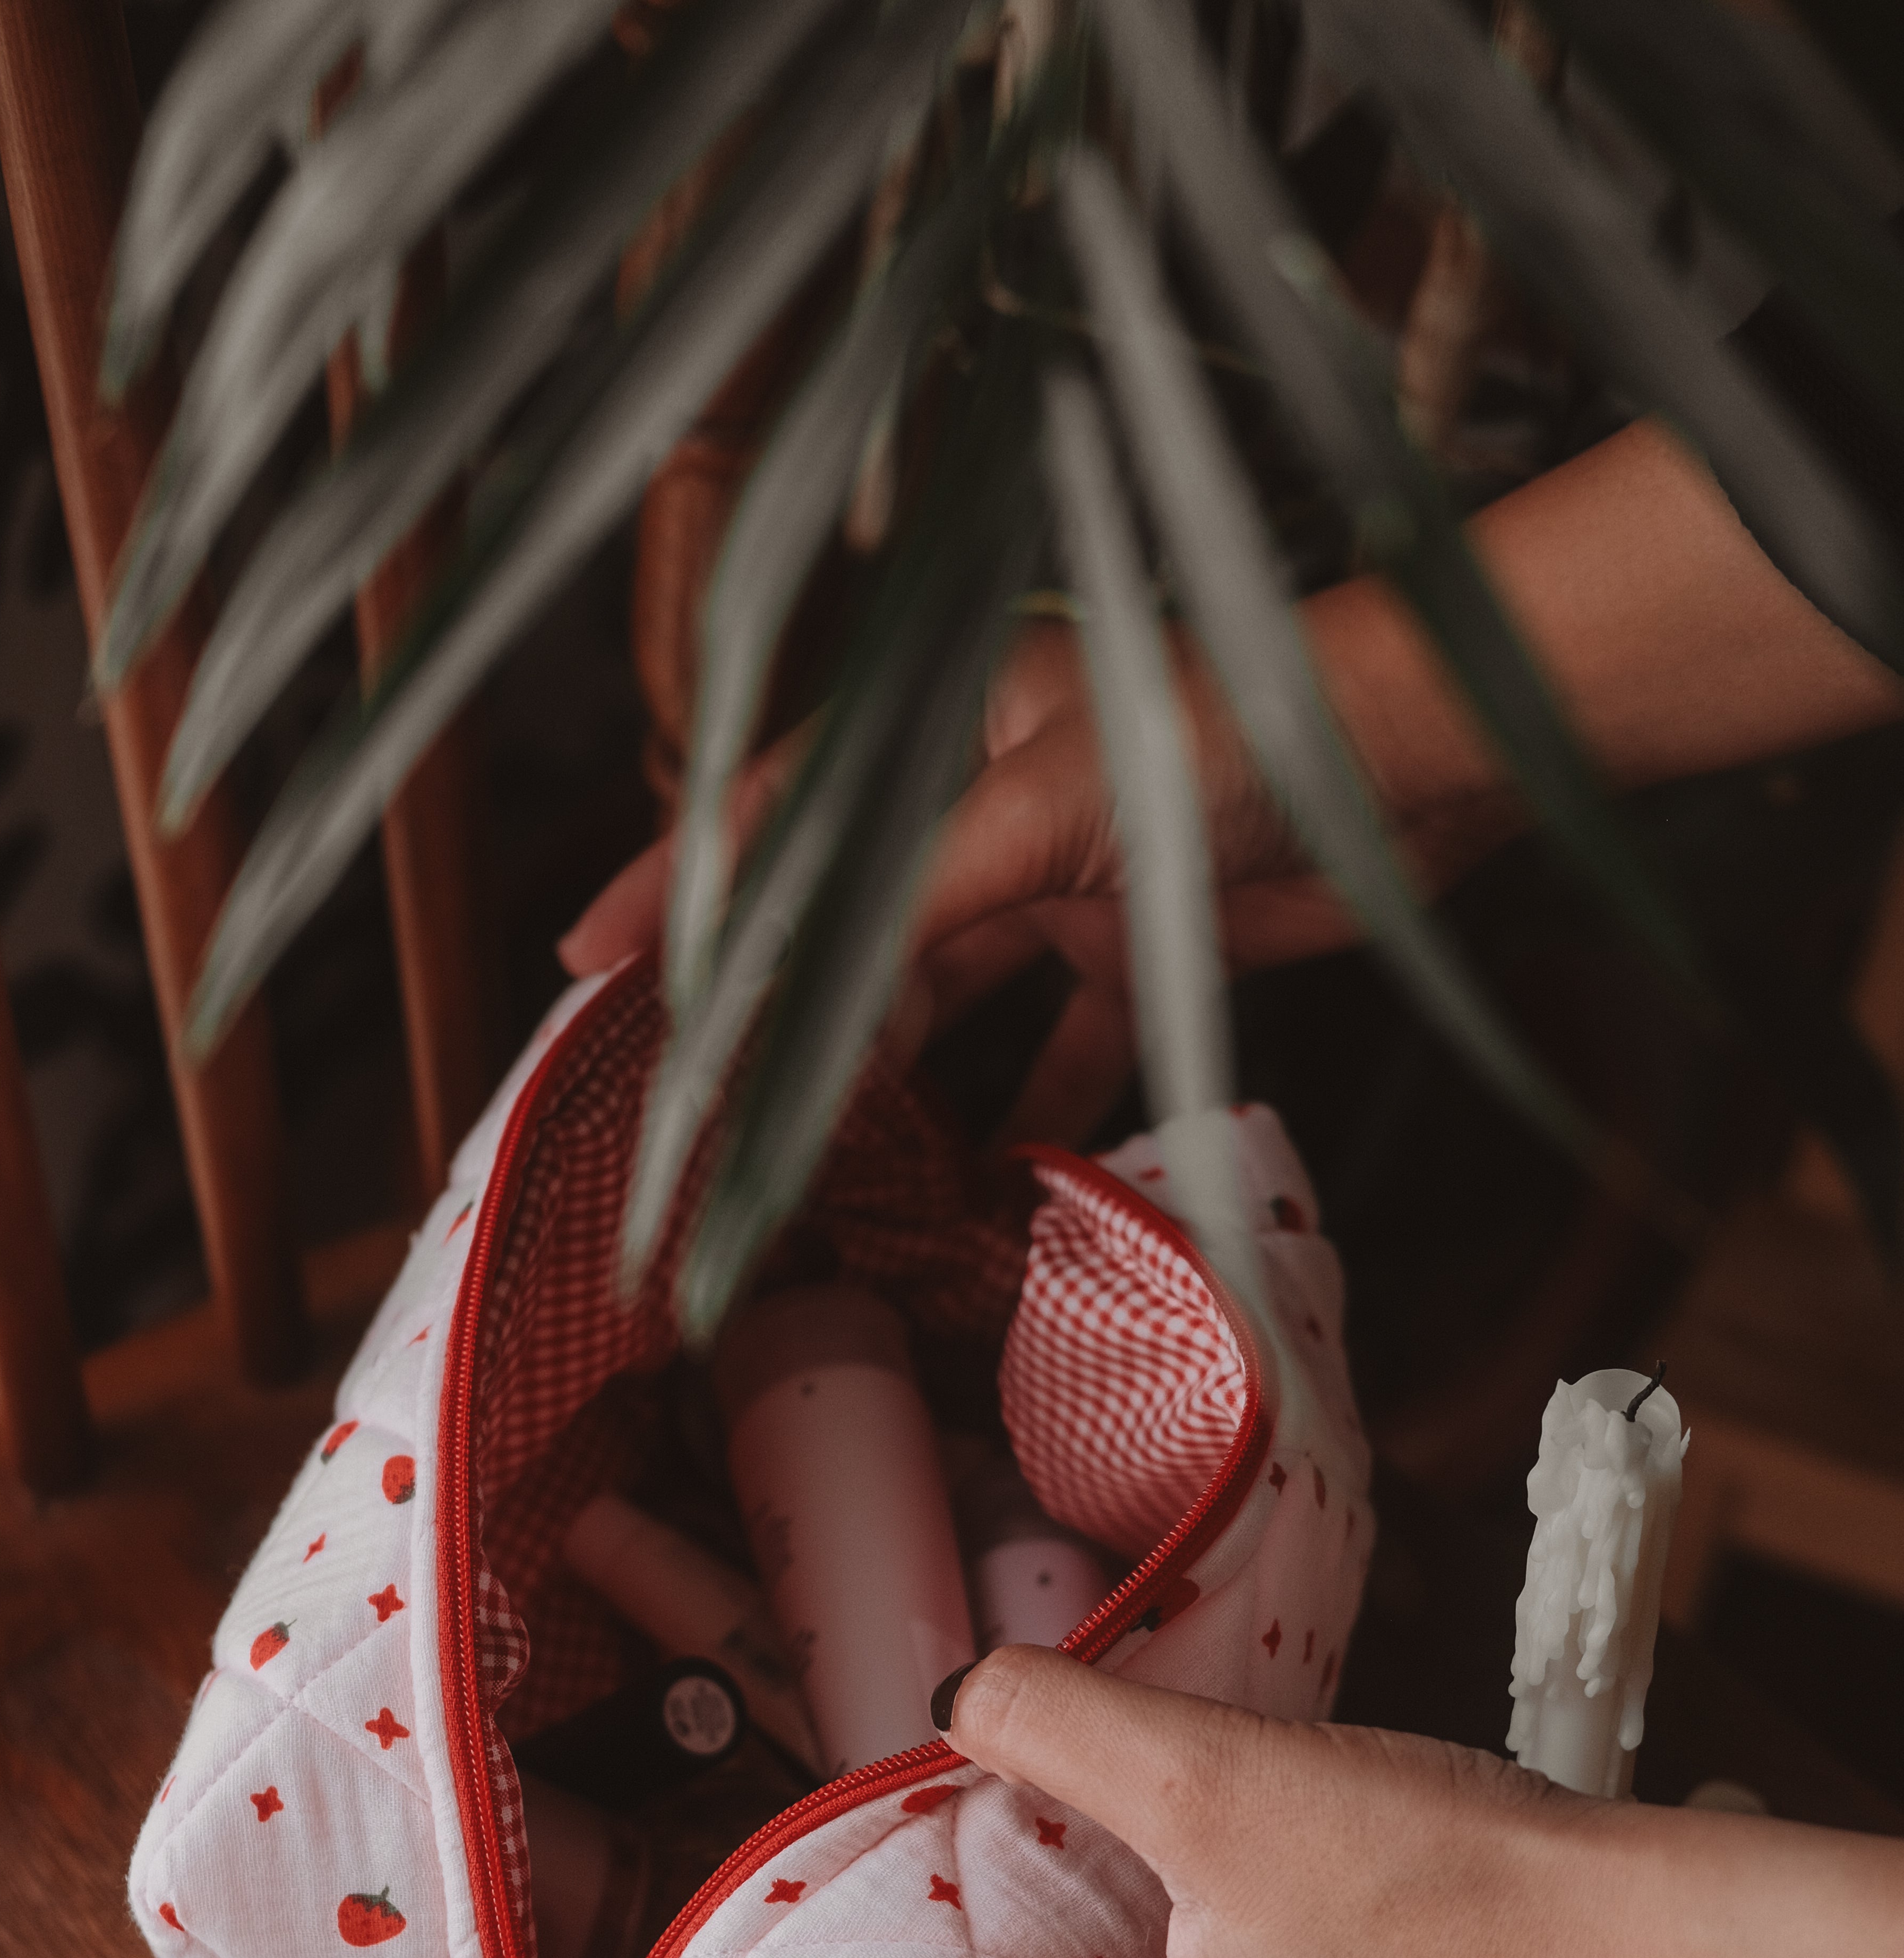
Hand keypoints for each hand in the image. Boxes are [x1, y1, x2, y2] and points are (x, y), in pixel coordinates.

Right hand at [559, 617, 1517, 1138]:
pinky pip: (1061, 1042)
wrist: (1414, 760)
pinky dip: (1030, 1110)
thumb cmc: (1226, 734)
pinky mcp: (1142, 941)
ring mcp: (1064, 874)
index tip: (587, 964)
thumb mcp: (1041, 810)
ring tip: (831, 1170)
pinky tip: (988, 1182)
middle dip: (791, 1023)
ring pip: (948, 996)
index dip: (678, 896)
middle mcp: (990, 797)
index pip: (776, 822)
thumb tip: (787, 981)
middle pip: (857, 928)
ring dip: (899, 1082)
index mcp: (943, 730)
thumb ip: (911, 898)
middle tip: (715, 1116)